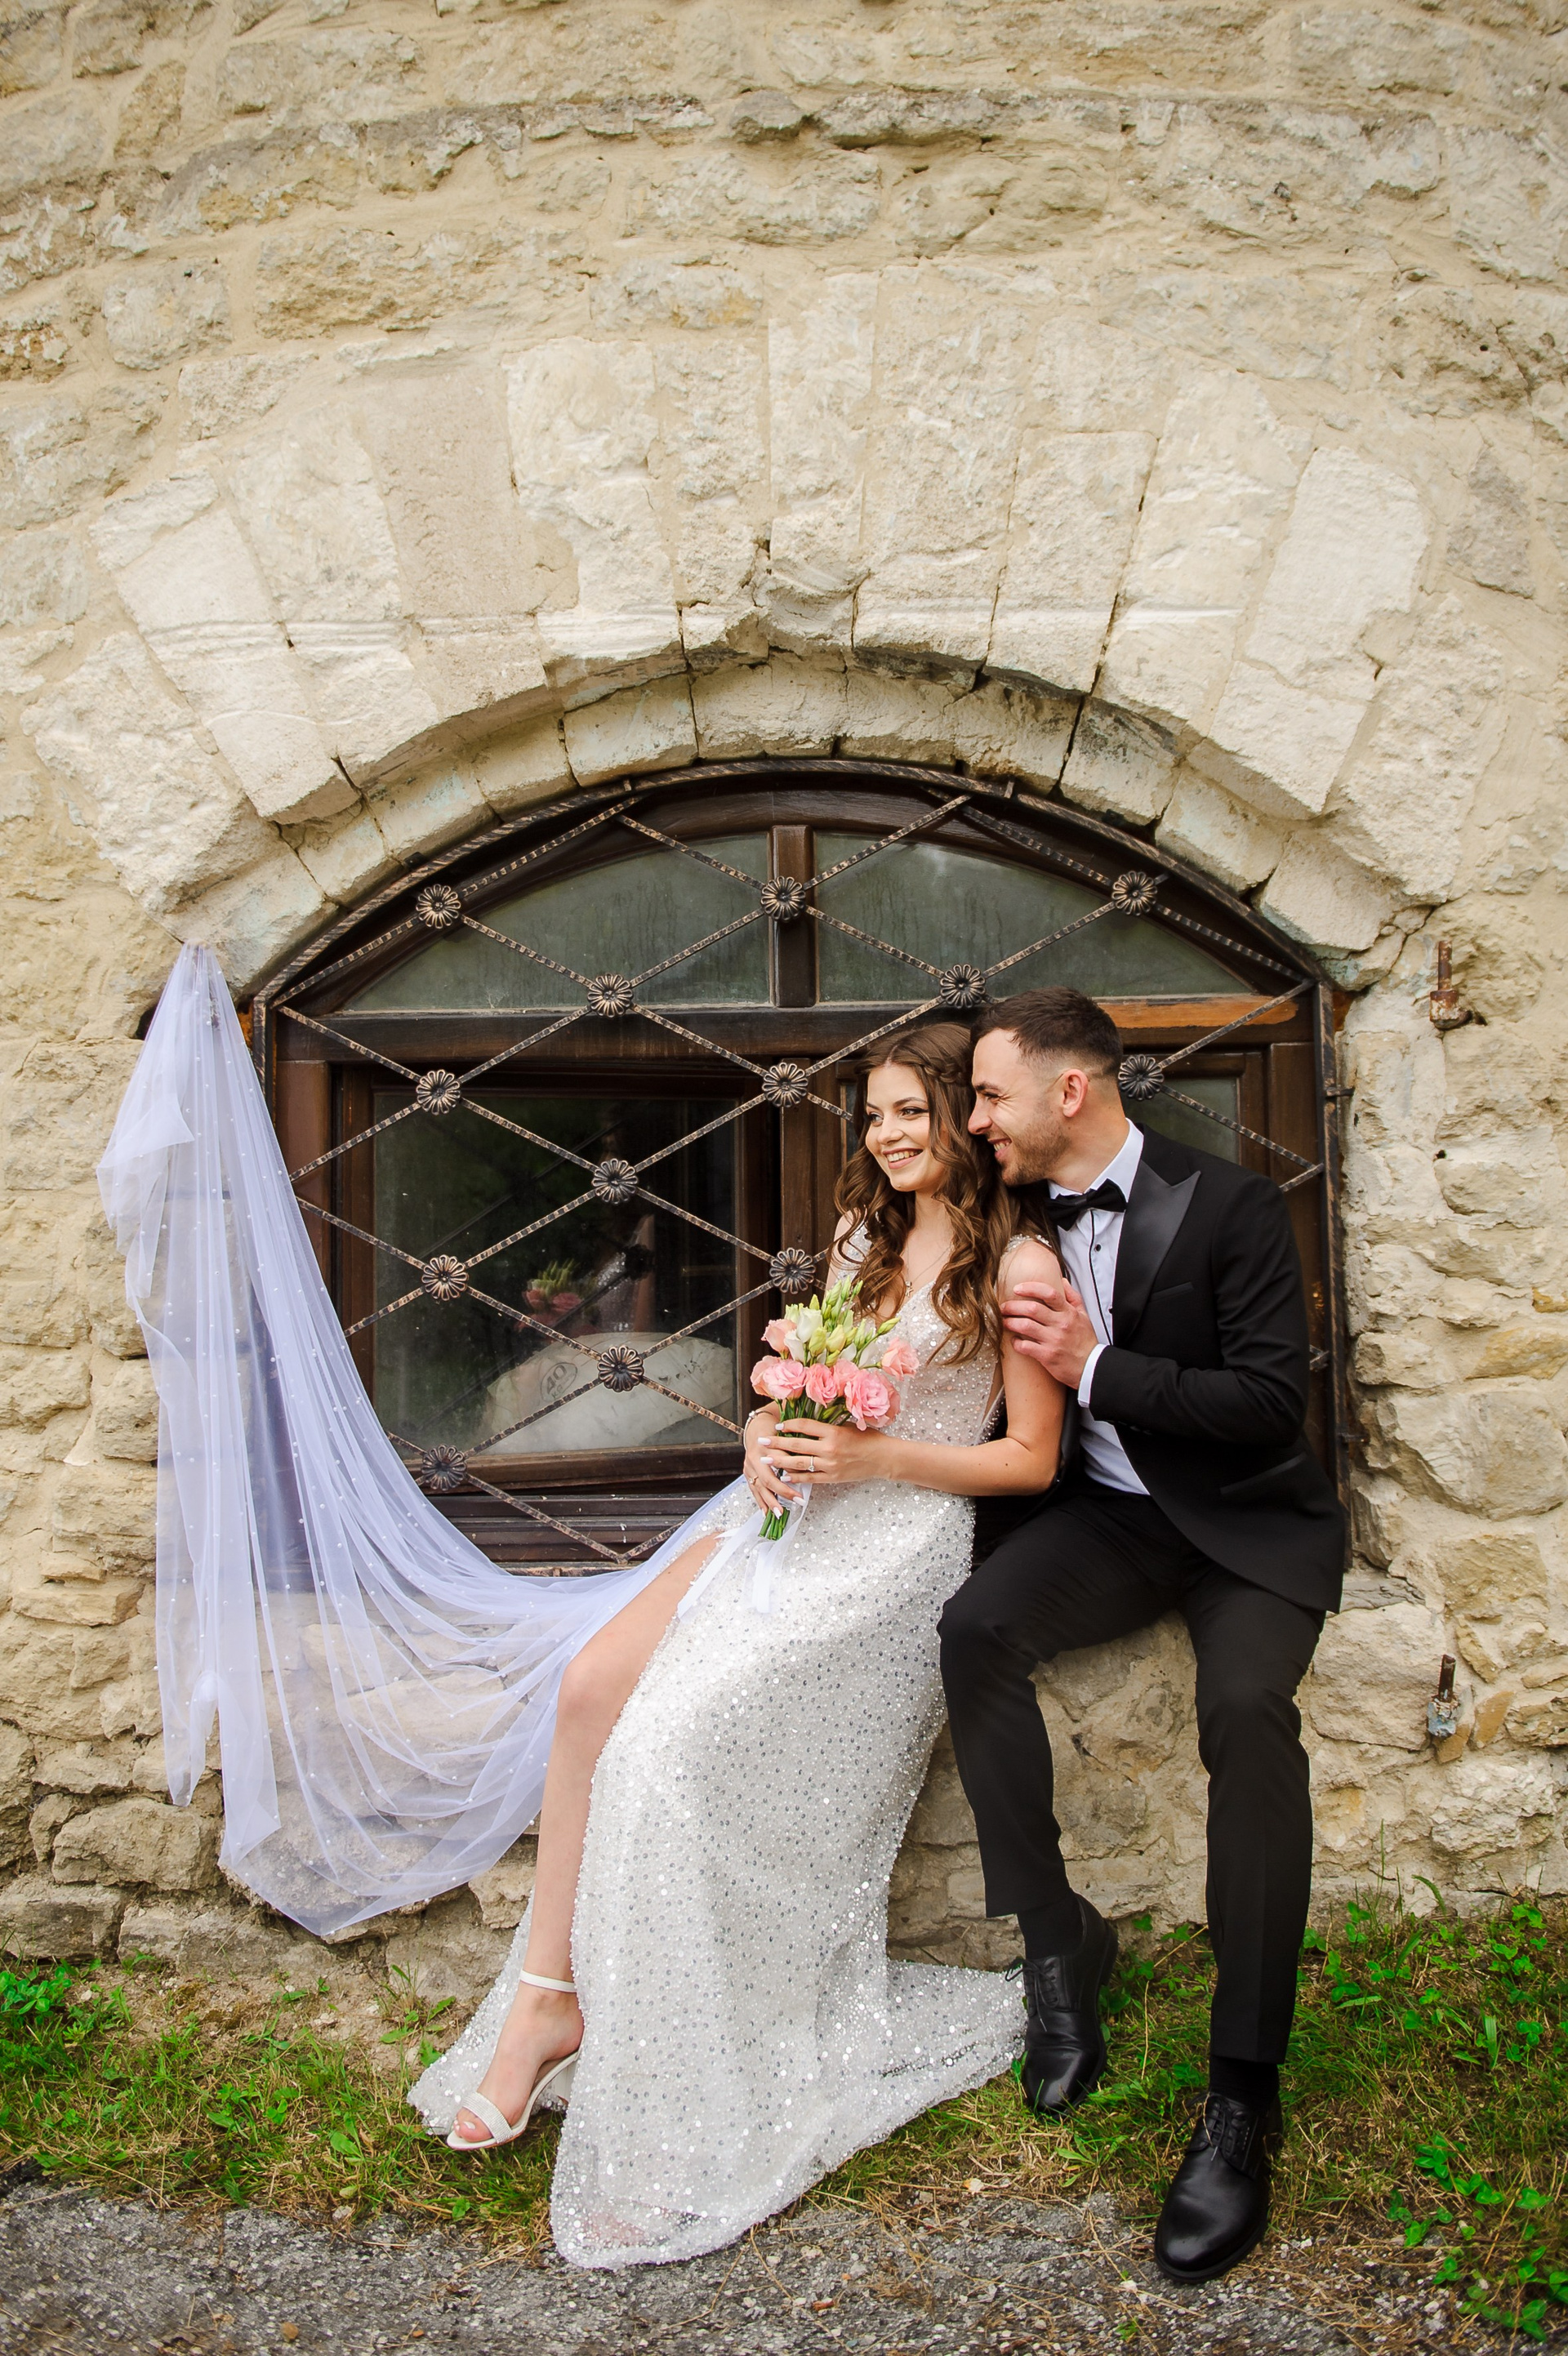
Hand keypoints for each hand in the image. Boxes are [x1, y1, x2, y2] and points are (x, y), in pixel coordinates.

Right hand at [743, 1404, 797, 1516]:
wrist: (757, 1428)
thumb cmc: (775, 1430)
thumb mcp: (787, 1434)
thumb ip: (795, 1448)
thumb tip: (806, 1465)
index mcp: (767, 1445)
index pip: (781, 1462)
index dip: (793, 1473)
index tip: (805, 1482)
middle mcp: (756, 1456)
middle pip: (769, 1478)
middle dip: (783, 1491)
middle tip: (798, 1500)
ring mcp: (749, 1465)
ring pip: (760, 1486)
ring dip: (770, 1501)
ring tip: (779, 1513)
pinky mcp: (747, 1472)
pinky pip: (753, 1489)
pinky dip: (760, 1501)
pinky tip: (765, 1512)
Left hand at [770, 1415, 889, 1485]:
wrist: (883, 1458)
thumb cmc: (868, 1438)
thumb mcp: (848, 1426)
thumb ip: (828, 1426)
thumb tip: (807, 1423)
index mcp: (833, 1432)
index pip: (804, 1426)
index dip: (788, 1424)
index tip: (777, 1425)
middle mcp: (829, 1449)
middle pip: (796, 1445)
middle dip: (776, 1443)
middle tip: (762, 1441)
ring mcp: (830, 1465)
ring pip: (799, 1463)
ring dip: (780, 1461)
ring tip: (767, 1459)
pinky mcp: (832, 1478)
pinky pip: (810, 1478)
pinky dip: (796, 1477)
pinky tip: (784, 1475)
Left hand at [1001, 1276, 1099, 1389]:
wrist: (1091, 1367)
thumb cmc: (1086, 1342)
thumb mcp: (1084, 1316)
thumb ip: (1073, 1297)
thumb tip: (1062, 1281)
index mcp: (1068, 1313)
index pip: (1049, 1293)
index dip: (1030, 1288)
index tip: (1017, 1288)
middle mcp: (1061, 1324)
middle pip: (1032, 1308)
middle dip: (1013, 1306)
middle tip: (1004, 1307)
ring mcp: (1053, 1340)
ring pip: (1025, 1326)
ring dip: (1010, 1322)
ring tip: (1004, 1321)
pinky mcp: (1047, 1356)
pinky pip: (1025, 1347)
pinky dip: (1016, 1343)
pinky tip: (1014, 1340)